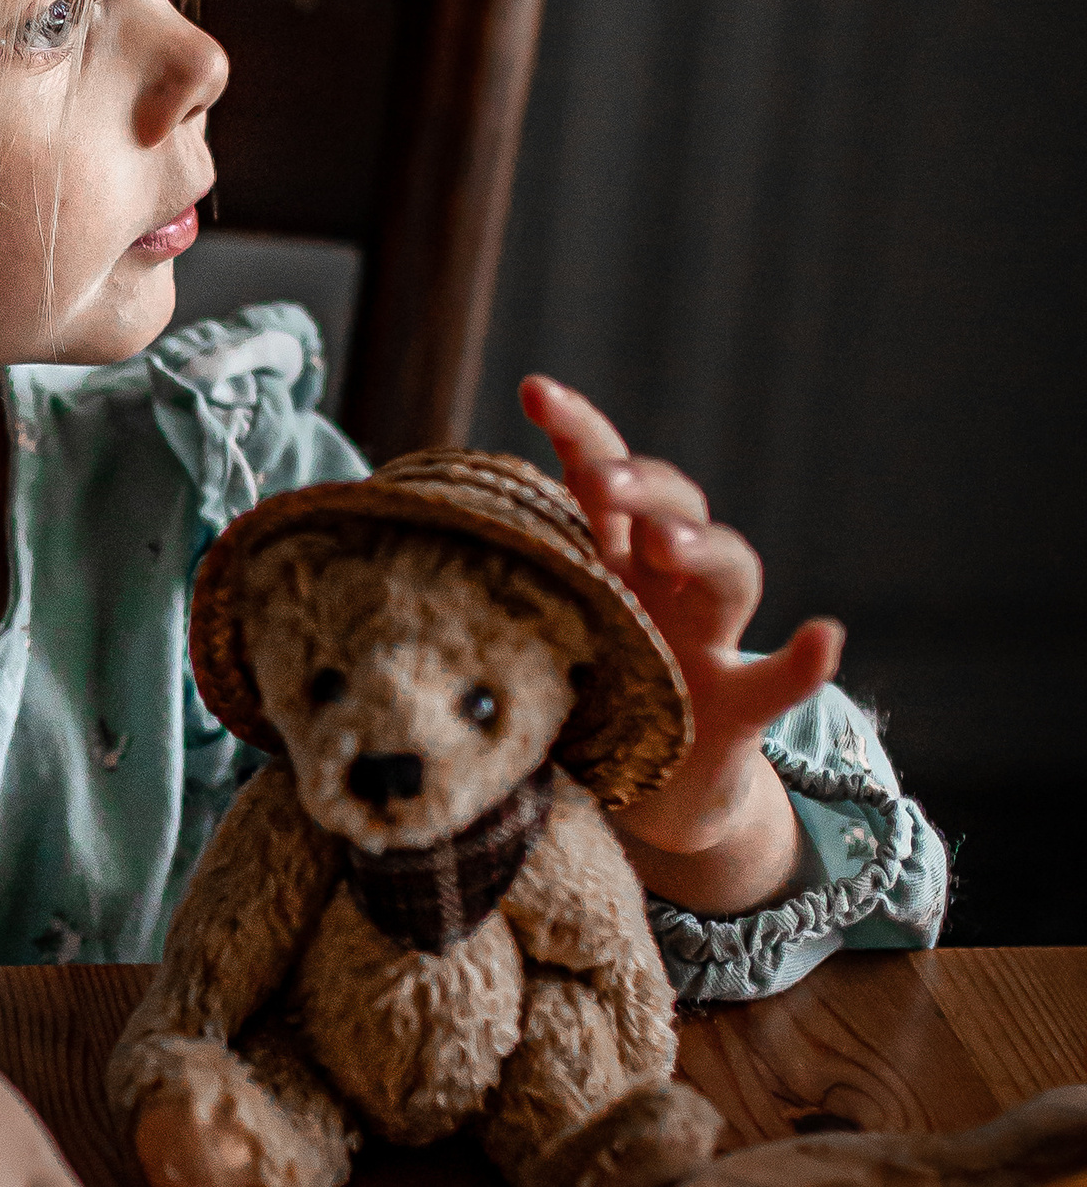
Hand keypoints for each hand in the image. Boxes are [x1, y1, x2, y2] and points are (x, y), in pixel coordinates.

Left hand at [521, 375, 836, 908]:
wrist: (644, 797)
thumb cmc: (573, 703)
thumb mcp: (520, 643)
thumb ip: (474, 598)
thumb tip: (362, 558)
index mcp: (607, 558)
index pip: (597, 472)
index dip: (576, 428)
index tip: (535, 388)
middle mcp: (666, 584)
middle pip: (670, 506)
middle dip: (638, 486)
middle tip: (597, 483)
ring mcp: (711, 640)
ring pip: (731, 573)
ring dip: (703, 551)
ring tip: (668, 548)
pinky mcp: (740, 706)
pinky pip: (783, 678)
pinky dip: (806, 661)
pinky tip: (825, 636)